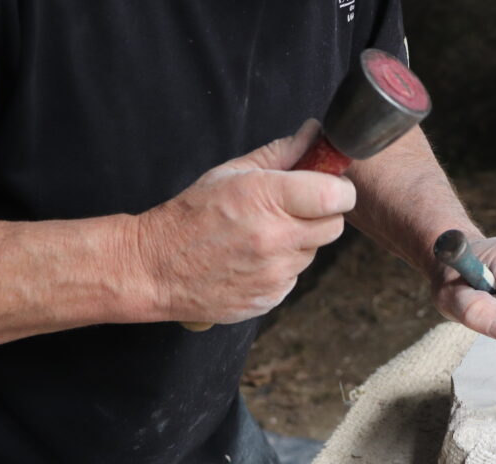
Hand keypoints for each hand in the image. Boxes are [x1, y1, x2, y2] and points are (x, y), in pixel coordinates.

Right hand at [130, 120, 355, 323]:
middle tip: (297, 209)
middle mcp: (276, 238)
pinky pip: (293, 278)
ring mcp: (275, 273)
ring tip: (263, 235)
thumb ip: (281, 153)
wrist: (156, 268)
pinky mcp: (270, 298)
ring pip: (312, 253)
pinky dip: (281, 268)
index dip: (339, 190)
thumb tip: (314, 133)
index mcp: (268, 199)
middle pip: (334, 227)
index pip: (337, 196)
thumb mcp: (232, 173)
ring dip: (299, 242)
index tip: (328, 186)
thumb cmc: (192, 215)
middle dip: (323, 215)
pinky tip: (253, 259)